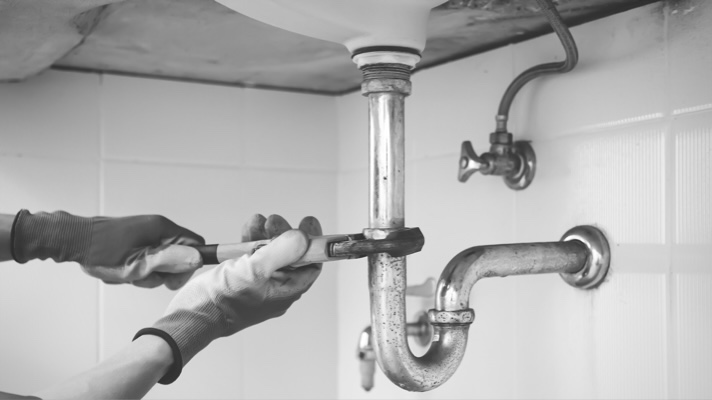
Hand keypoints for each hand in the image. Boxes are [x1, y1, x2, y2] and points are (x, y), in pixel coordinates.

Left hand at [12, 210, 204, 288]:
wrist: (73, 241)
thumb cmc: (101, 252)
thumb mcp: (138, 263)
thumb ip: (169, 261)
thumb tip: (198, 259)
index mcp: (162, 228)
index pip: (195, 245)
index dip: (188, 265)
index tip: (170, 280)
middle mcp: (157, 227)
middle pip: (178, 255)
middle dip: (163, 273)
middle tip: (141, 277)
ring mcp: (146, 233)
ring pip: (161, 260)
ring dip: (147, 273)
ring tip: (126, 273)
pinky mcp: (136, 239)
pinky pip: (147, 258)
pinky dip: (137, 268)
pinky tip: (121, 269)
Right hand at [149, 214, 322, 370]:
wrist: (191, 315)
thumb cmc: (222, 302)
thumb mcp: (254, 272)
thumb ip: (280, 252)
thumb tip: (303, 237)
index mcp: (287, 291)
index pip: (311, 264)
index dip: (313, 242)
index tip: (308, 222)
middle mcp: (276, 288)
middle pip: (291, 255)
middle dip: (284, 233)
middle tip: (273, 220)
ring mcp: (258, 283)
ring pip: (271, 252)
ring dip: (266, 233)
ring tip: (257, 221)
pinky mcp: (242, 277)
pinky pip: (253, 255)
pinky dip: (252, 240)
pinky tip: (248, 227)